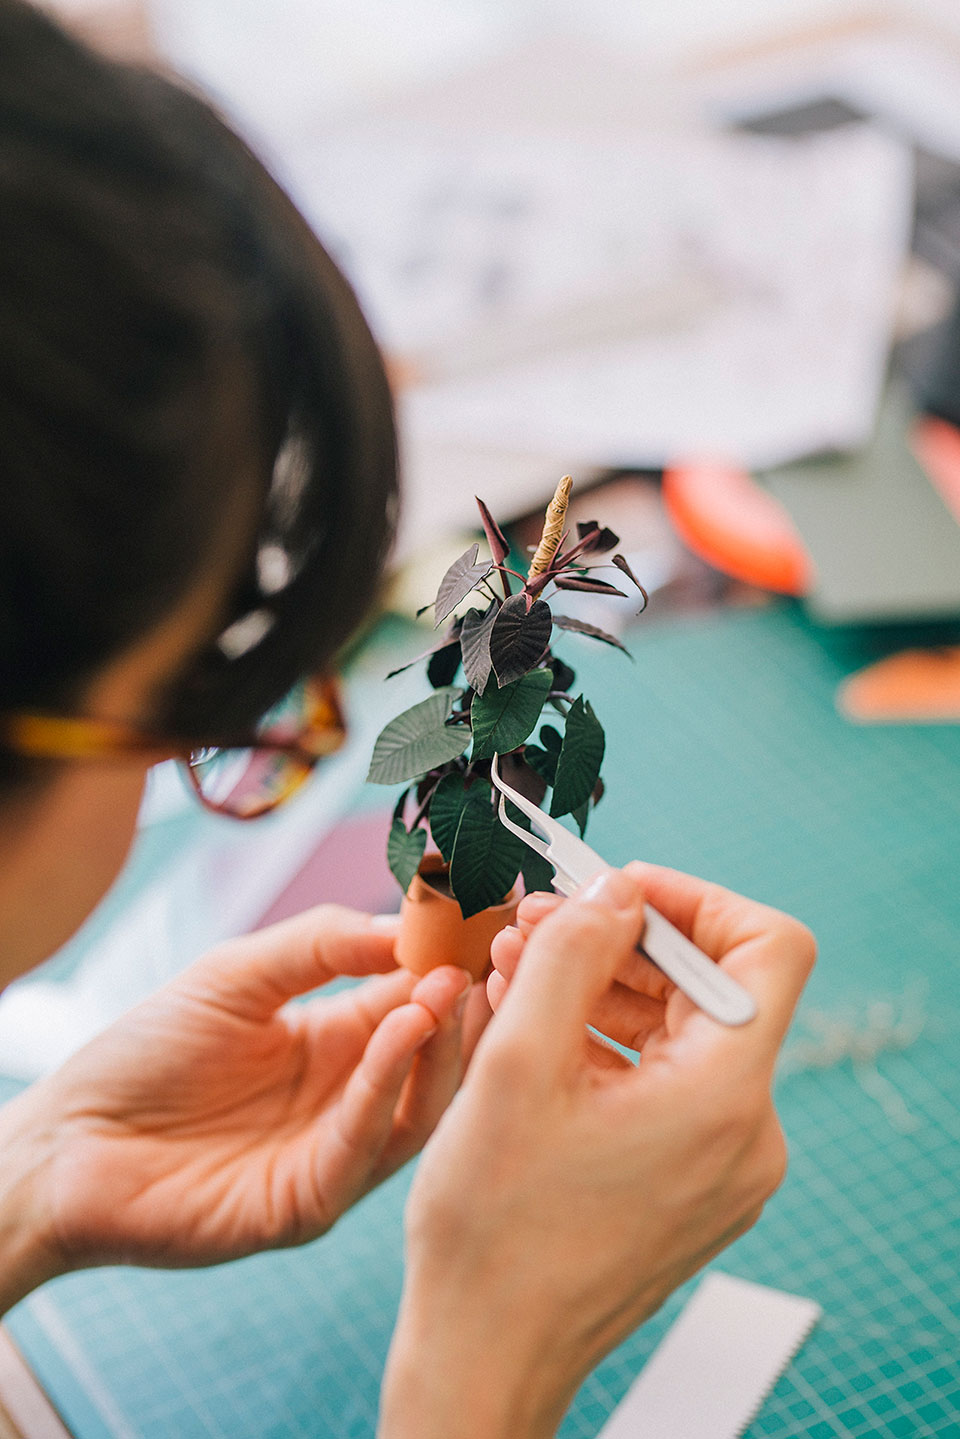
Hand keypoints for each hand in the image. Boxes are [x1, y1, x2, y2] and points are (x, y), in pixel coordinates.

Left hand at [0, 905, 475, 1302]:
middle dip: (466, 1008)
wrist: (68, 1139)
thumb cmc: (146, 1053)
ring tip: (444, 990)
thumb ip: (319, 946)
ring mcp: (334, 1157)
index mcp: (338, 1043)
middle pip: (436, 1059)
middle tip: (486, 958)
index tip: (488, 922)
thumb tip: (405, 925)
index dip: (453, 963)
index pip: (418, 1001)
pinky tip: (396, 1036)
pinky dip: (385, 1090)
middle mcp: (349, 1100)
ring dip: (438, 1048)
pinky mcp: (307, 1204)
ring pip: (417, 1109)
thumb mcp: (237, 975)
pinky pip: (362, 1149)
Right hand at [381, 865, 814, 1438]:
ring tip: (515, 977)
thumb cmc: (494, 1232)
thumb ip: (571, 955)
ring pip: (679, 1034)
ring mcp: (722, 1165)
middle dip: (620, 945)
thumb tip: (613, 892)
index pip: (769, 947)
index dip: (696, 900)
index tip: (617, 893)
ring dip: (601, 992)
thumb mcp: (516, 1065)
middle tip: (534, 928)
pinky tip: (533, 1034)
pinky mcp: (691, 1184)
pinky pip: (664, 1084)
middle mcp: (745, 1133)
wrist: (486, 1356)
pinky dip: (605, 1047)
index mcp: (723, 1099)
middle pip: (711, 988)